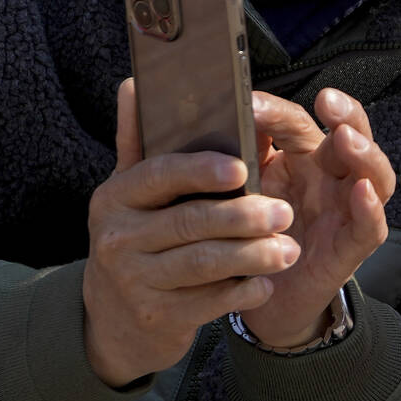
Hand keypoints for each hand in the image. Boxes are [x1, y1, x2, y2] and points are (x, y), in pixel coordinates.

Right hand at [83, 79, 298, 387]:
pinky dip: (240, 292)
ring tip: (288, 249)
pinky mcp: (156, 318)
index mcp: (116, 197)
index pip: (160, 175)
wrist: (112, 319)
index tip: (242, 167)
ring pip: (202, 265)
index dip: (201, 170)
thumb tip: (135, 81)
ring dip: (251, 256)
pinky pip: (207, 304)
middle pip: (188, 222)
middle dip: (242, 217)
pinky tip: (266, 282)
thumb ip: (139, 139)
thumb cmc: (136, 236)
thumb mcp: (131, 190)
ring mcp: (134, 282)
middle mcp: (117, 239)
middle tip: (284, 212)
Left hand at [244, 88, 395, 347]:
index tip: (250, 103)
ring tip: (346, 139)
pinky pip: (371, 226)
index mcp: (303, 157)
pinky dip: (370, 209)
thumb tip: (225, 119)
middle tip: (327, 100)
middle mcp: (332, 177)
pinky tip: (361, 193)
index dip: (279, 110)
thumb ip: (242, 161)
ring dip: (365, 152)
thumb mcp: (245, 195)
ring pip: (374, 174)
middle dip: (344, 113)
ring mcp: (347, 210)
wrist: (264, 301)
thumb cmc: (256, 237)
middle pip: (352, 134)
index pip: (299, 123)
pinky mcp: (352, 247)